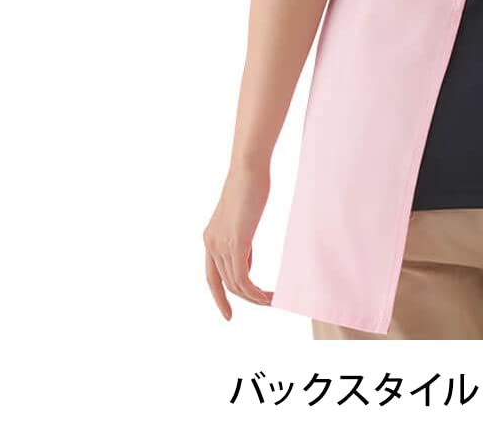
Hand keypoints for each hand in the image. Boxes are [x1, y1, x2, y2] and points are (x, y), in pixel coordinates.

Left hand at [203, 164, 273, 318]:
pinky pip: (243, 279)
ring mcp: (222, 244)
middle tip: (266, 304)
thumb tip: (245, 258)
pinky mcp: (236, 243)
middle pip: (225, 284)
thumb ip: (240, 238)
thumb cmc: (250, 185)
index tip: (229, 315)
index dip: (220, 298)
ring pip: (235, 284)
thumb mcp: (243, 217)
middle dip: (245, 299)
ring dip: (254, 297)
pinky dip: (255, 292)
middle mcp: (211, 244)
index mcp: (210, 238)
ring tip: (272, 301)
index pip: (212, 277)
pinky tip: (269, 295)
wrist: (248, 169)